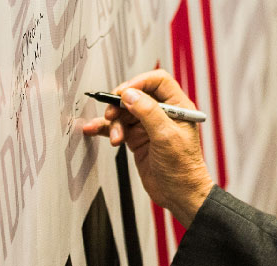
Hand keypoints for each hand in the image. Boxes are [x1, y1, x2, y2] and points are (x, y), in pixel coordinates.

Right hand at [82, 69, 213, 226]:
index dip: (140, 82)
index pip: (158, 82)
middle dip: (121, 104)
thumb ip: (148, 113)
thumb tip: (130, 94)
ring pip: (125, 112)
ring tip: (116, 138)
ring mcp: (148, 126)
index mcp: (177, 106)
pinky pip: (118, 127)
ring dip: (114, 122)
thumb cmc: (183, 168)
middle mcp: (162, 113)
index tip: (124, 92)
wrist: (179, 195)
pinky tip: (93, 129)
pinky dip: (106, 128)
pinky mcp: (137, 139)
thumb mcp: (166, 136)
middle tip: (112, 113)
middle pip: (136, 96)